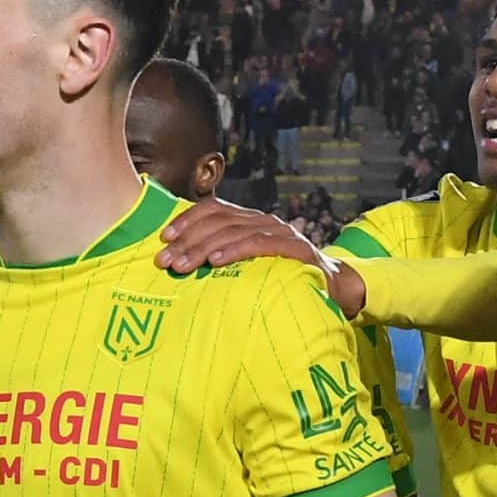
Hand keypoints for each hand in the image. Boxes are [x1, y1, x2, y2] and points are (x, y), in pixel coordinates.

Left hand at [158, 201, 367, 313]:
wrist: (333, 287)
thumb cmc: (283, 279)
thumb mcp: (249, 265)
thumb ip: (224, 258)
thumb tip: (183, 263)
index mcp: (250, 220)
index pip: (213, 209)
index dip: (186, 221)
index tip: (164, 239)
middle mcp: (263, 220)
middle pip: (218, 222)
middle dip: (187, 241)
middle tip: (165, 261)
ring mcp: (280, 231)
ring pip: (234, 232)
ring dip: (203, 248)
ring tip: (182, 265)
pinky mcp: (295, 247)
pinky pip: (260, 244)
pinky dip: (235, 251)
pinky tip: (216, 262)